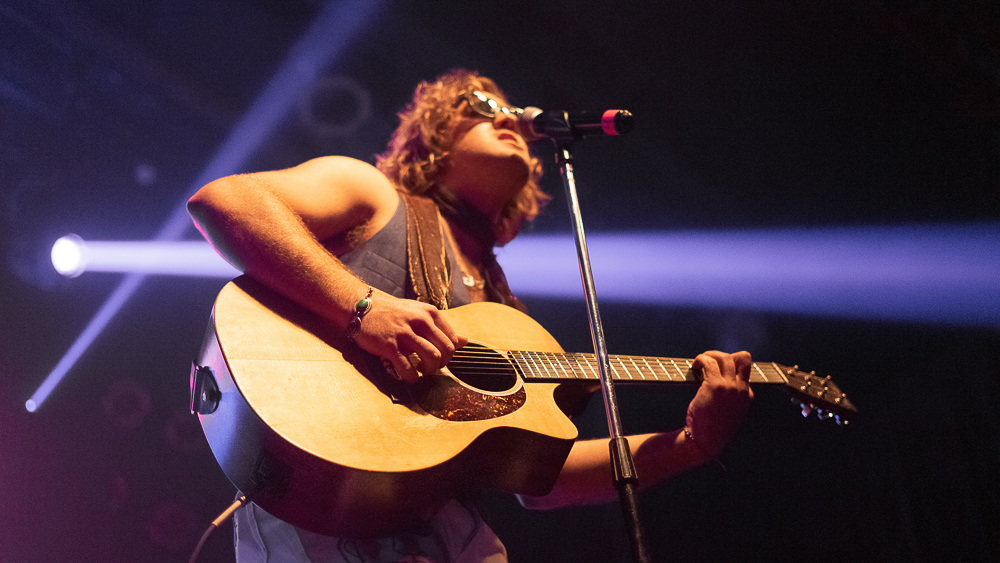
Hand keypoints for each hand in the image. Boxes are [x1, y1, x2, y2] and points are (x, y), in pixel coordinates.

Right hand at [351, 292, 467, 382]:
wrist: (362, 307)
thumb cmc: (393, 313)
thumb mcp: (420, 314)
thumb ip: (441, 328)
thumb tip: (465, 341)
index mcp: (430, 313)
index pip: (452, 340)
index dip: (448, 354)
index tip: (438, 357)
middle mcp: (420, 321)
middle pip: (447, 351)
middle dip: (442, 365)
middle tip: (430, 366)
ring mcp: (405, 333)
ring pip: (433, 359)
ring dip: (429, 371)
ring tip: (420, 370)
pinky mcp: (390, 346)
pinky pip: (408, 369)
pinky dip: (411, 378)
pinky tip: (408, 375)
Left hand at [685, 350, 753, 460]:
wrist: (705, 442)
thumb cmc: (712, 428)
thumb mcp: (729, 411)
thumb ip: (730, 396)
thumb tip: (719, 378)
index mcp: (748, 396)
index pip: (746, 370)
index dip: (730, 365)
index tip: (716, 368)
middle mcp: (742, 389)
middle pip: (742, 357)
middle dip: (723, 354)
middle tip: (708, 359)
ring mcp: (730, 387)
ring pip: (724, 357)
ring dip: (710, 354)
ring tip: (700, 361)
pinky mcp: (715, 386)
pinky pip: (709, 362)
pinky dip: (701, 359)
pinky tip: (695, 365)